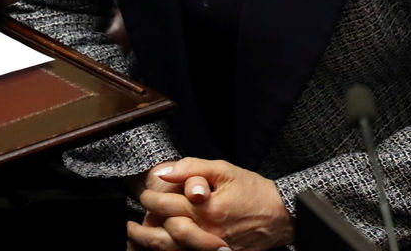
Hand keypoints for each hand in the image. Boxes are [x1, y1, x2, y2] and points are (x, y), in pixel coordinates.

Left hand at [144, 157, 293, 250]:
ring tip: (136, 240)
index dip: (150, 198)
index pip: (166, 205)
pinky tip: (161, 247)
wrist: (280, 216)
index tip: (143, 193)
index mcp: (205, 209)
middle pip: (162, 236)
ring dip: (150, 245)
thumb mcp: (225, 170)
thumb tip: (164, 171)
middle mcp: (204, 234)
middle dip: (142, 229)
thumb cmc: (253, 190)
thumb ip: (192, 168)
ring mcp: (209, 250)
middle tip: (130, 224)